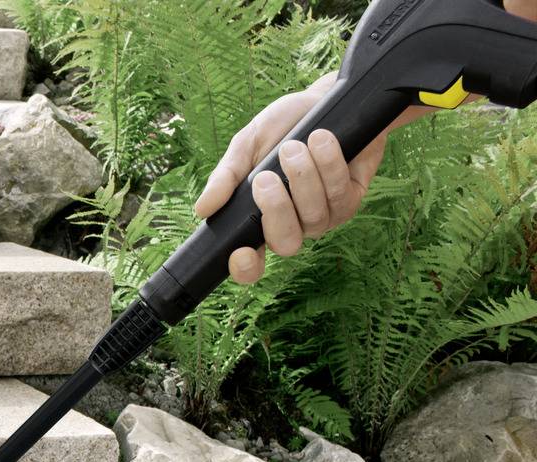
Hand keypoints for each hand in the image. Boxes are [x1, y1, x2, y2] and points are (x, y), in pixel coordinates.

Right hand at [192, 72, 414, 283]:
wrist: (323, 100)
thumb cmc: (281, 127)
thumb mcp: (246, 146)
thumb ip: (226, 177)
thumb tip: (202, 209)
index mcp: (260, 221)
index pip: (252, 263)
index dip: (246, 268)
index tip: (241, 253)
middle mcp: (293, 225)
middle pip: (286, 243)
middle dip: (276, 210)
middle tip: (265, 176)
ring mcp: (324, 216)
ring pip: (314, 217)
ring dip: (302, 178)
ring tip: (294, 146)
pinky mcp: (352, 199)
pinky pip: (340, 195)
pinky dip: (328, 166)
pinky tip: (321, 140)